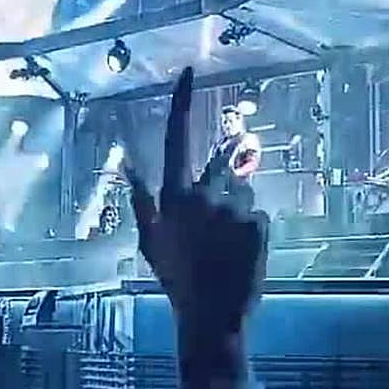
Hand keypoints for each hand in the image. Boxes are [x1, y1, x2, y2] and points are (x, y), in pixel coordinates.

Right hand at [124, 68, 267, 342]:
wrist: (211, 315)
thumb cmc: (175, 279)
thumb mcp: (149, 241)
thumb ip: (141, 200)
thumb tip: (128, 165)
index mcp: (173, 195)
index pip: (176, 137)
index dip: (183, 103)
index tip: (190, 73)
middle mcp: (204, 193)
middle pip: (220, 166)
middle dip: (222, 183)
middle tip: (217, 221)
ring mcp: (235, 207)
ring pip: (243, 191)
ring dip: (238, 208)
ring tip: (226, 243)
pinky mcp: (261, 222)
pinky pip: (259, 214)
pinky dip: (253, 228)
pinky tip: (241, 252)